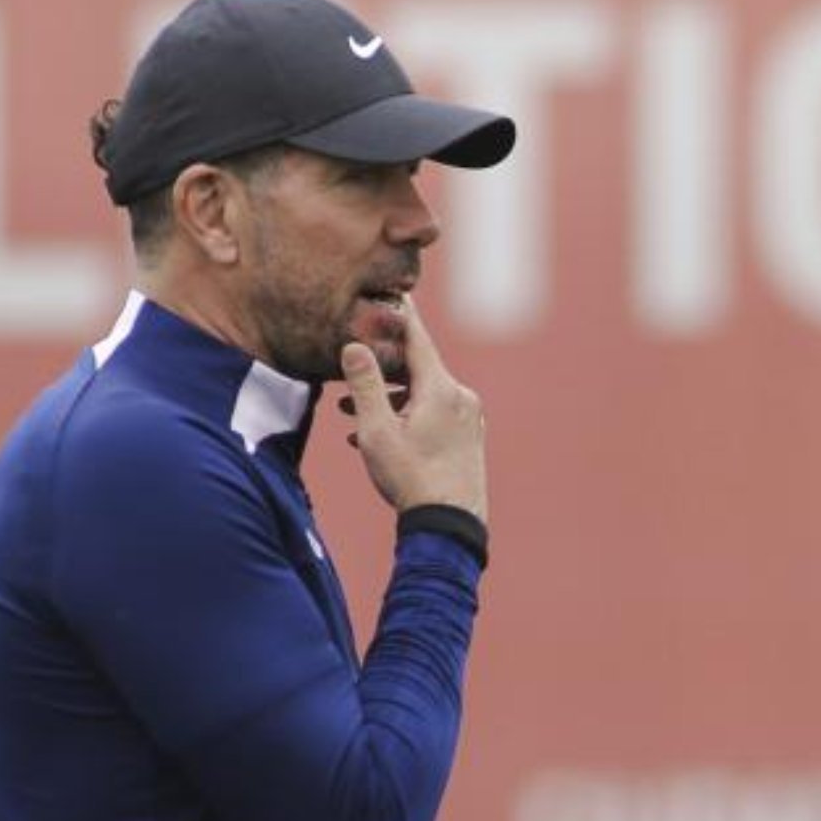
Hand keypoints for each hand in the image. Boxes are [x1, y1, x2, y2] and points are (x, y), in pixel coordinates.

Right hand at [338, 300, 487, 522]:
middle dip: (381, 368)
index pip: (416, 337)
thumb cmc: (411, 479)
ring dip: (388, 399)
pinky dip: (406, 417)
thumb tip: (355, 346)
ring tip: (352, 412)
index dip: (397, 315)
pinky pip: (434, 416)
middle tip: (352, 364)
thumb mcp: (378, 431)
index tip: (389, 293)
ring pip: (422, 395)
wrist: (450, 526)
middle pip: (417, 367)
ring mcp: (468, 420)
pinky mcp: (469, 440)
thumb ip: (365, 385)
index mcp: (440, 389)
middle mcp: (460, 398)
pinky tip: (378, 437)